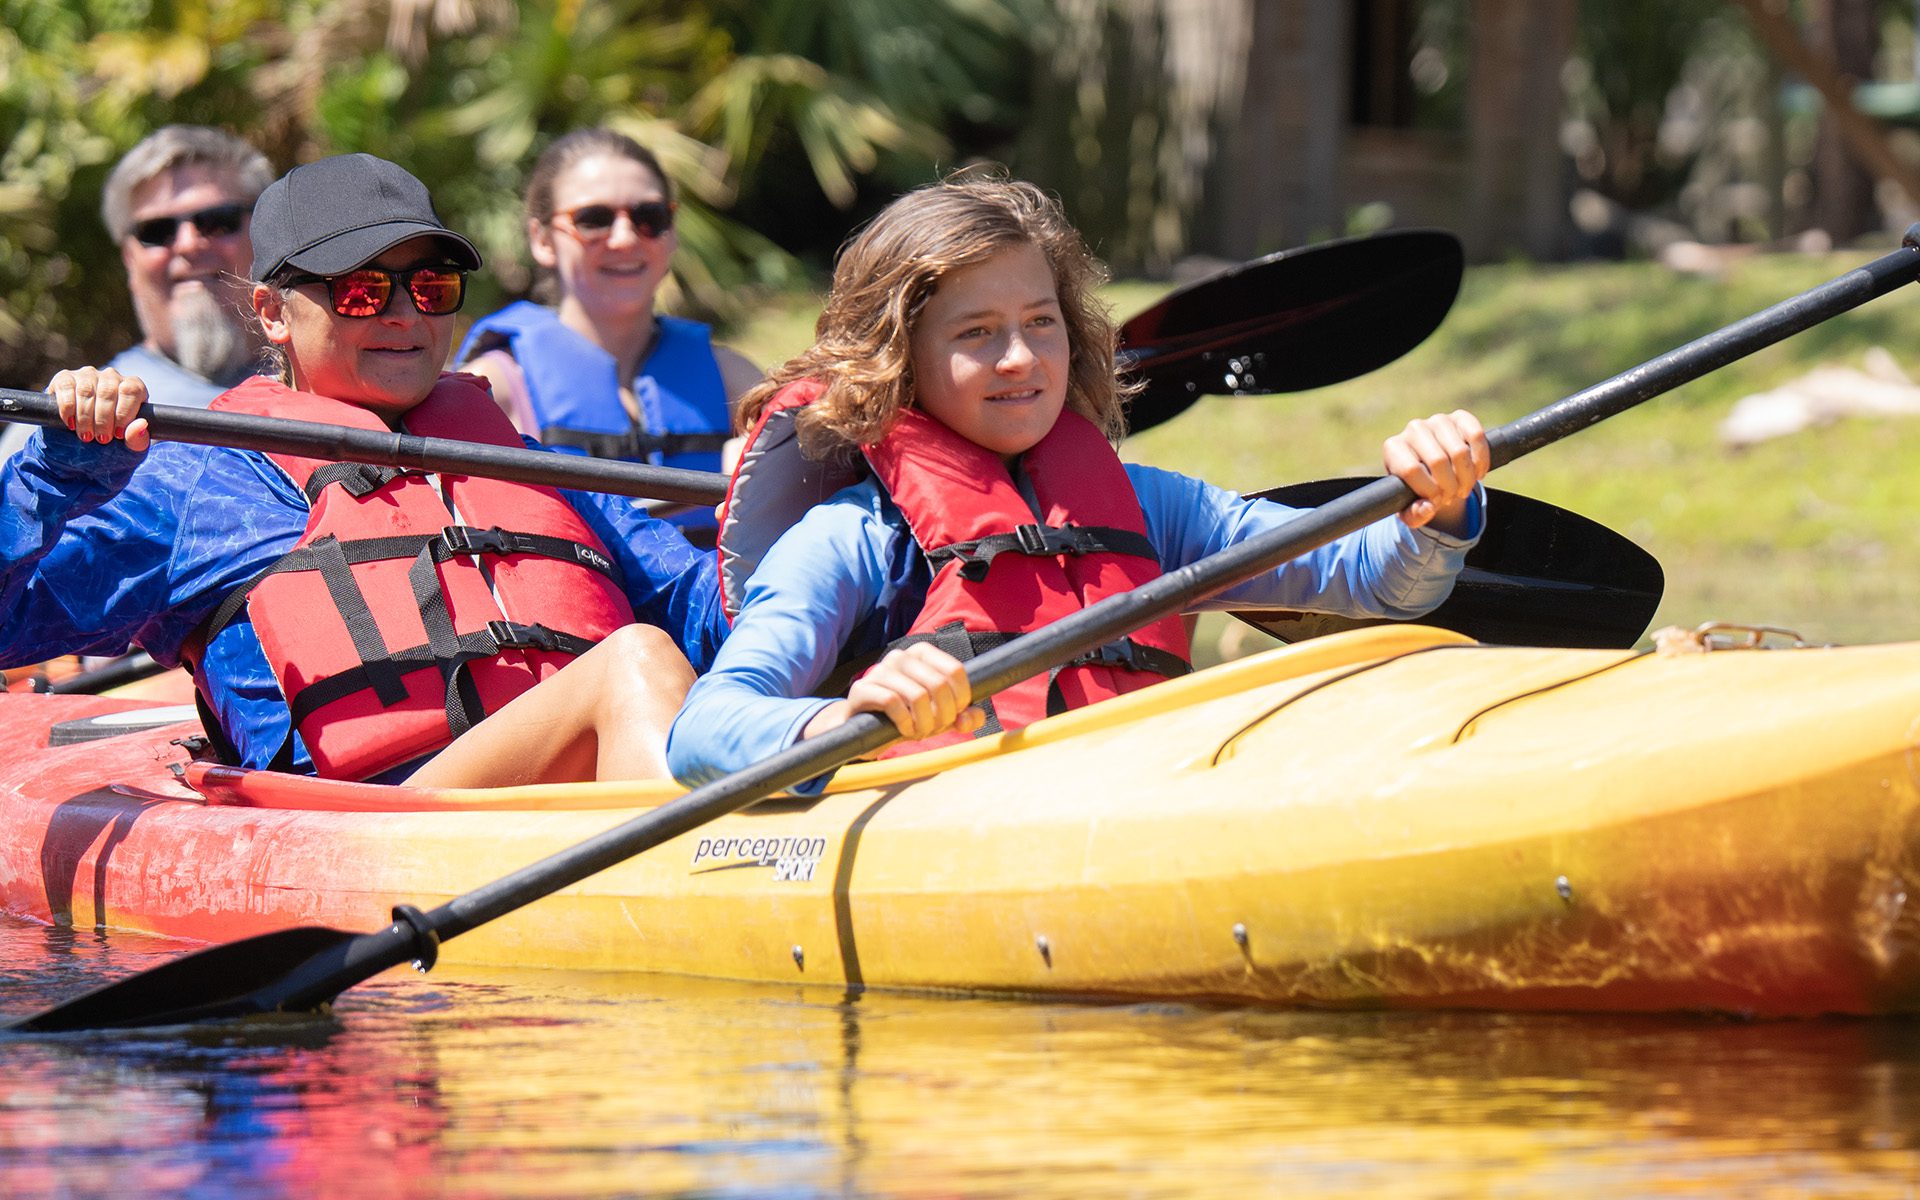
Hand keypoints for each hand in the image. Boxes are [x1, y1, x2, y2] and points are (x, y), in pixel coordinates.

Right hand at [48, 367, 150, 451]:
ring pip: (86, 391)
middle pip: (107, 392)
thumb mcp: (130, 446)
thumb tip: (141, 425)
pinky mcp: (65, 378)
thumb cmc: (113, 440)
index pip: (131, 391)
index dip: (123, 414)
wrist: (85, 441)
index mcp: (134, 388)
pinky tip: (71, 423)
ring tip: (86, 435)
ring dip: (85, 417)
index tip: (118, 434)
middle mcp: (111, 376)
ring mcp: (88, 375)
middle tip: (101, 439)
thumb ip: (138, 438)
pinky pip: (66, 388)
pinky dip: (68, 409)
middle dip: (103, 420)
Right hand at [801, 642, 984, 745]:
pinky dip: (905, 723)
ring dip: (924, 723)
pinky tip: (903, 730)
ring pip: (918, 696)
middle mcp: (902, 656)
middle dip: (943, 715)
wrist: (864, 729)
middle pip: (938, 685)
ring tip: (919, 732)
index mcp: (923, 653)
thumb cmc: (906, 717)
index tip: (954, 715)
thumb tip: (974, 717)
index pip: (955, 671)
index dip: (961, 699)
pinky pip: (893, 703)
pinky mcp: (863, 688)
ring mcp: (880, 670)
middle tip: (935, 728)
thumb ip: (961, 716)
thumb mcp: (939, 717)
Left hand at [1382, 409, 1487, 534]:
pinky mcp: (1460, 418)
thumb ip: (1414, 515)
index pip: (1411, 469)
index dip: (1429, 491)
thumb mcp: (1410, 508)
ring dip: (1467, 478)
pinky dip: (1481, 461)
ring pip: (1460, 451)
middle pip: (1438, 461)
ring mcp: (1437, 420)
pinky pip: (1476, 436)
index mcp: (1393, 448)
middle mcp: (1413, 429)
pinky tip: (1478, 474)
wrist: (1434, 470)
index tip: (1435, 501)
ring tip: (1463, 489)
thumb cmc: (1417, 491)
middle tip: (1452, 497)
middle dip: (1450, 487)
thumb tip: (1428, 508)